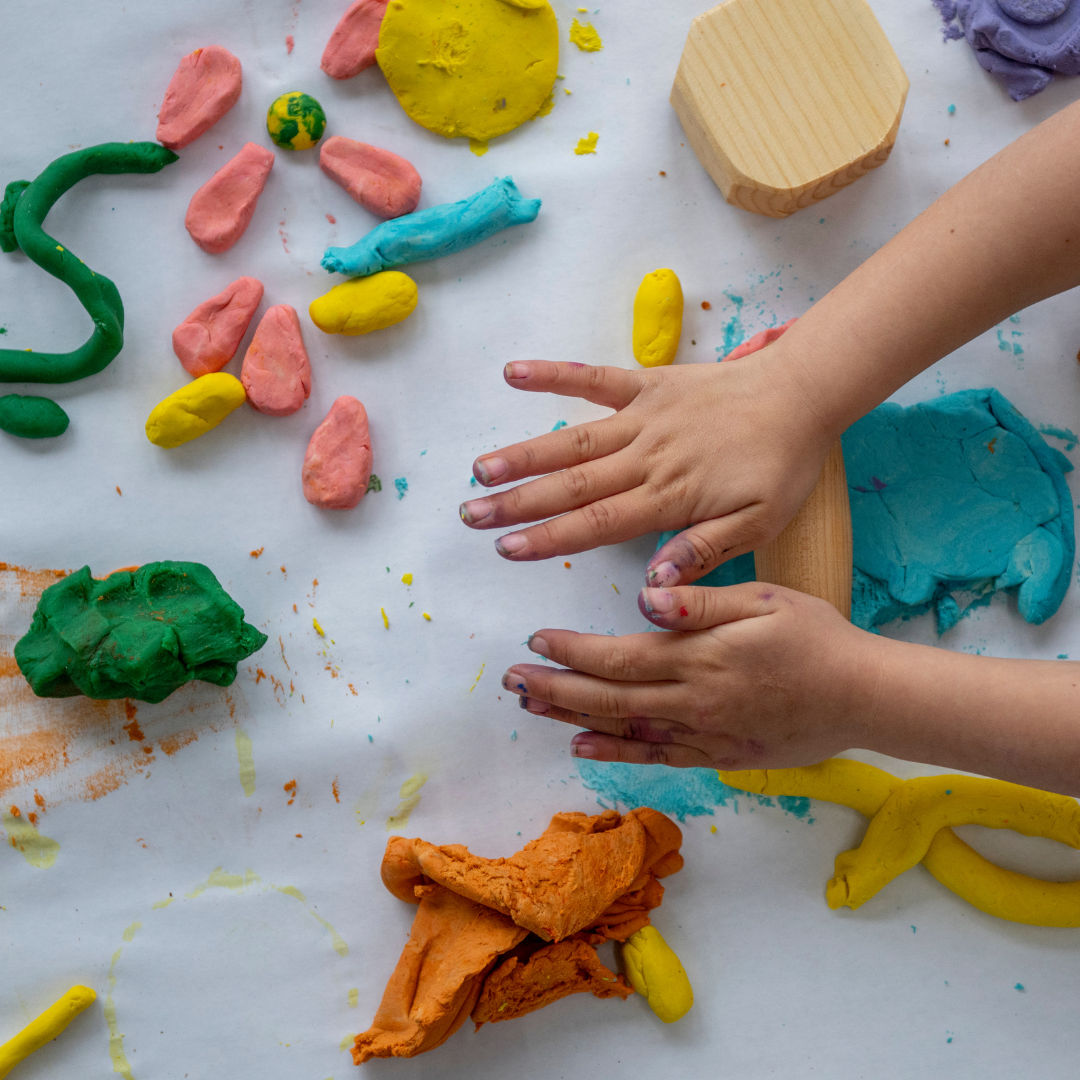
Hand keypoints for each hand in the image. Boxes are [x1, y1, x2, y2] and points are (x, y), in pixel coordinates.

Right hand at [459, 352, 834, 584]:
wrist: (802, 394)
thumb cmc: (782, 465)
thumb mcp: (758, 524)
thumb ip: (702, 551)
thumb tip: (652, 583)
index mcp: (669, 497)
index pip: (596, 523)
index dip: (547, 537)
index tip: (507, 549)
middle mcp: (646, 457)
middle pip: (571, 484)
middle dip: (517, 502)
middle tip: (471, 515)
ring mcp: (643, 417)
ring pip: (572, 439)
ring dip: (523, 454)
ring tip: (479, 468)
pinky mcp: (647, 384)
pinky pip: (594, 379)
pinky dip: (554, 375)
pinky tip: (514, 374)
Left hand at [501, 583, 877, 768]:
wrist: (864, 697)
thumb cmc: (816, 638)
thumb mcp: (765, 601)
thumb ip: (702, 601)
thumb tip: (646, 596)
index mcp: (700, 656)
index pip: (619, 655)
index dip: (572, 651)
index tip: (536, 640)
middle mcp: (692, 699)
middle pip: (608, 697)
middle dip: (554, 688)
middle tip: (511, 681)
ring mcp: (703, 732)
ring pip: (623, 729)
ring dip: (572, 719)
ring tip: (531, 709)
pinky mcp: (718, 754)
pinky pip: (657, 757)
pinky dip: (616, 754)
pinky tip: (584, 749)